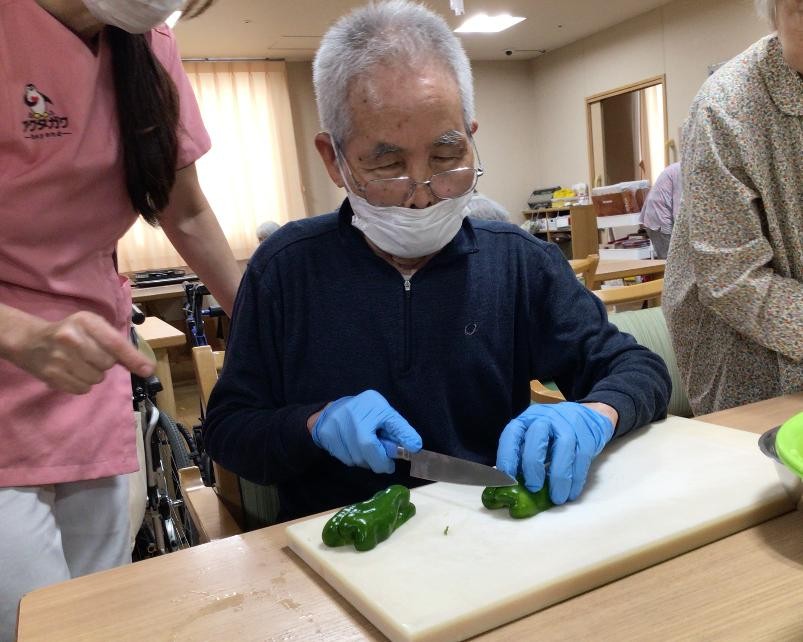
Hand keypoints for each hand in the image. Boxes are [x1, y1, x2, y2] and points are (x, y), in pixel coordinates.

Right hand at [8, 311, 154, 394]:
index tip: (147, 370)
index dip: (133, 358)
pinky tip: (72, 372)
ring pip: (96, 379)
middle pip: (107, 364)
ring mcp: (60, 358)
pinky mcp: (52, 376)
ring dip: (94, 374)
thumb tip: (145, 367)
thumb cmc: (70, 332)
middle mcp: (71, 338)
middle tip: (91, 355)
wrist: (31, 341)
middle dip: (104, 363)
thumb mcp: (93, 327)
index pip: (115, 343)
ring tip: (80, 363)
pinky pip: (83, 389)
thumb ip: (117, 343)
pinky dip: (82, 384)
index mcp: (85, 321)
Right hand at [311, 390, 421, 472]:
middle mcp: (352, 414)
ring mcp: (337, 425)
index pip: (387, 426)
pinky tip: (354, 449)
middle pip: (367, 449)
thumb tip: (415, 447)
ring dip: (367, 461)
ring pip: (357, 458)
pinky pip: (346, 459)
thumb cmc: (365, 413)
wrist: (333, 411)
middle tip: (385, 464)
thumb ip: (399, 430)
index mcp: (372, 406)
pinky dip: (354, 459)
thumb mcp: (385, 414)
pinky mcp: (327, 436)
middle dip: (379, 461)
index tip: (406, 456)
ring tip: (368, 450)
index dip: (397, 443)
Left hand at [496, 402, 614, 503]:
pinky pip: (581, 459)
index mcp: (527, 419)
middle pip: (537, 439)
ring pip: (563, 449)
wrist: (587, 417)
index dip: (507, 457)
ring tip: (556, 498)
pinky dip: (576, 479)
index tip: (507, 480)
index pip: (512, 434)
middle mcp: (546, 418)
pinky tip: (571, 493)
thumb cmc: (554, 433)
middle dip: (533, 467)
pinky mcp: (587, 436)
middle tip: (533, 489)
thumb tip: (511, 484)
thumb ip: (523, 455)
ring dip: (559, 477)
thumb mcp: (534, 438)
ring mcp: (568, 425)